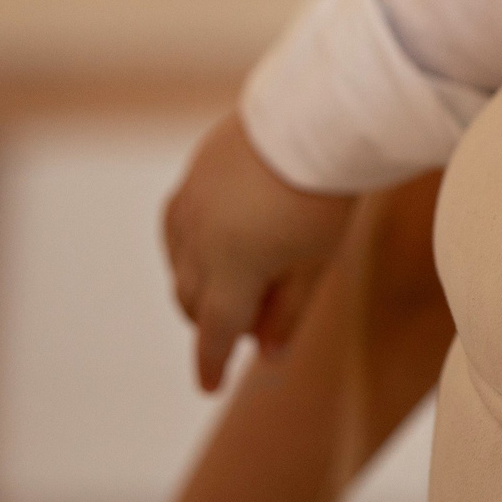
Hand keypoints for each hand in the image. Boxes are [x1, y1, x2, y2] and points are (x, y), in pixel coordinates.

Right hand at [161, 112, 356, 391]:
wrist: (315, 116)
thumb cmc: (325, 194)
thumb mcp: (315, 261)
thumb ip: (288, 311)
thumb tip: (267, 354)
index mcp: (233, 269)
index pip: (215, 332)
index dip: (212, 363)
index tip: (210, 386)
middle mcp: (200, 240)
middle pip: (192, 301)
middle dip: (213, 321)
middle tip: (244, 327)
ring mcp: (191, 205)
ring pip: (179, 264)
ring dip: (198, 286)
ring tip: (232, 286)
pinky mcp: (192, 176)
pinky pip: (177, 227)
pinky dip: (188, 249)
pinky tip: (211, 246)